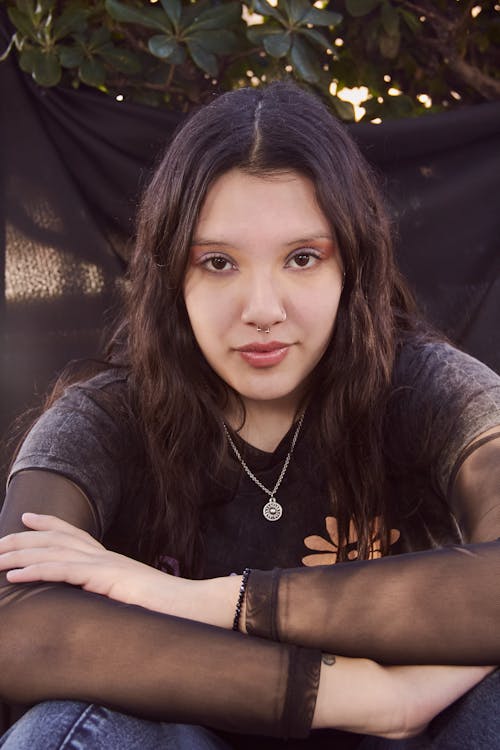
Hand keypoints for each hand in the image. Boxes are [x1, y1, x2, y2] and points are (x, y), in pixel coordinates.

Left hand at [0, 513, 242, 628]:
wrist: (193, 607)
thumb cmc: (167, 609)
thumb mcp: (133, 598)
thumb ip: (114, 594)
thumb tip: (99, 600)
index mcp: (111, 560)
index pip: (75, 534)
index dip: (49, 523)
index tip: (27, 517)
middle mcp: (105, 557)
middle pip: (57, 539)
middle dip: (23, 539)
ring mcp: (105, 566)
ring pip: (54, 553)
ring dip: (20, 555)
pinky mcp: (106, 580)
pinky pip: (65, 572)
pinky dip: (37, 571)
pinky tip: (16, 575)